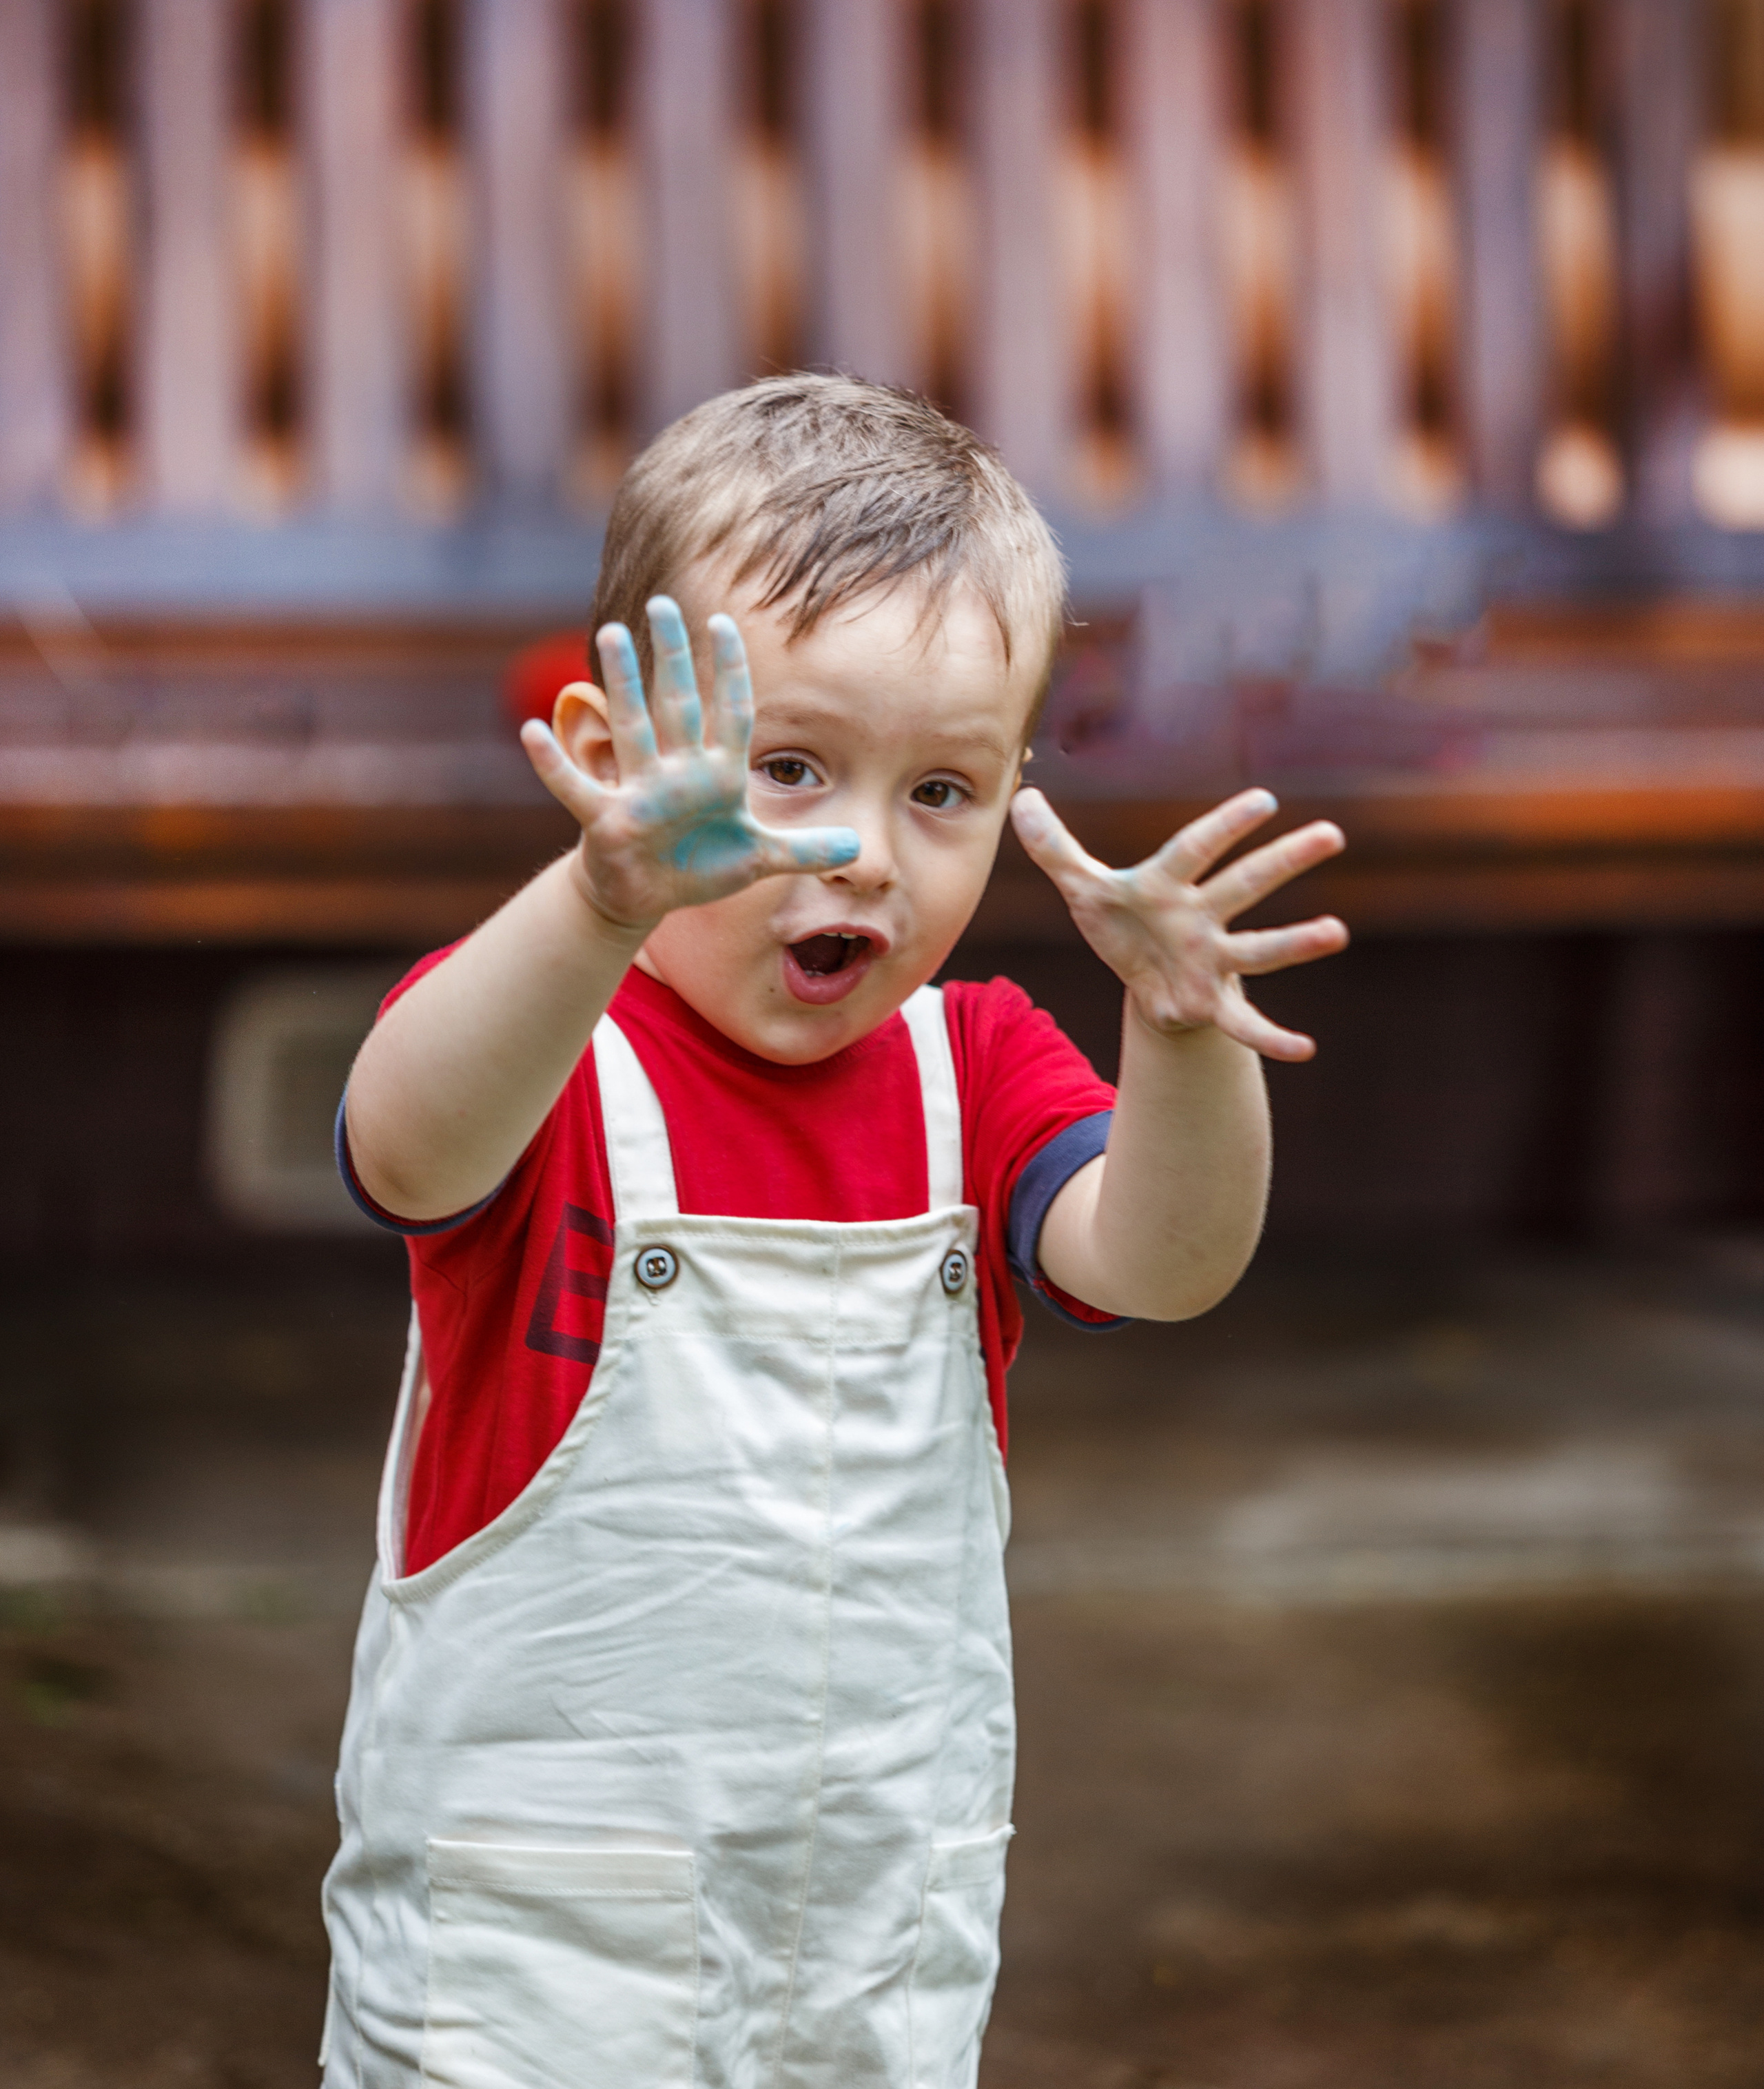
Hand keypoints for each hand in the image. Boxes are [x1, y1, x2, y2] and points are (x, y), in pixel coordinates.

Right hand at [519, 597, 858, 934]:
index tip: (725, 623)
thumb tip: (858, 850)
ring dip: (621, 683)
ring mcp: (641, 792)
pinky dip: (554, 763)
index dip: (730, 672)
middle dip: (673, 657)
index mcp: (717, 775)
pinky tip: (532, 731)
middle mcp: (678, 773)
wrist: (648, 895)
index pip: (729, 713)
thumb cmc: (700, 866)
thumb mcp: (759, 859)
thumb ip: (804, 850)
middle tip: (663, 603)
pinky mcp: (607, 820)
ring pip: (631, 729)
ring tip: (611, 633)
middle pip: (677, 705)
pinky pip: (577, 788)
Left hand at [1011, 785, 1347, 1060]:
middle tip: (1331, 834)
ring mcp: (1213, 960)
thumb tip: (1022, 796)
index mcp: (1168, 885)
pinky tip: (1305, 1049)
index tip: (1265, 801)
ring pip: (1259, 949)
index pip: (1196, 848)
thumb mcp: (1083, 889)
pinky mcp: (1213, 1003)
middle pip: (1245, 885)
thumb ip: (1054, 847)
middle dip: (1285, 861)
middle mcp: (1201, 917)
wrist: (1141, 979)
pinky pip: (1246, 1023)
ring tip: (1336, 932)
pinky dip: (1272, 1038)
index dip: (1225, 826)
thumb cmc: (1122, 923)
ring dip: (1297, 942)